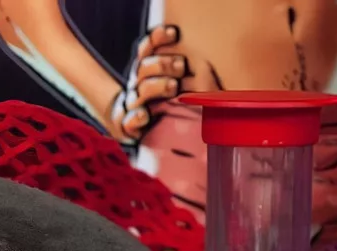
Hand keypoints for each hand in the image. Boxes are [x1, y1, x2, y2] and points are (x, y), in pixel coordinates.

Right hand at [107, 25, 187, 142]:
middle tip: (182, 66)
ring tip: (173, 87)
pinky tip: (145, 115)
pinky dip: (136, 117)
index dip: (158, 38)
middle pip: (143, 68)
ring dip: (156, 86)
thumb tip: (209, 63)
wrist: (145, 131)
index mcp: (149, 70)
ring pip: (140, 91)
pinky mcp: (128, 126)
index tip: (174, 33)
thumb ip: (191, 70)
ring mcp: (133, 105)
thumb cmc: (173, 104)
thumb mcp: (184, 83)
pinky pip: (127, 121)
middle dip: (162, 64)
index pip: (148, 48)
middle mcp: (139, 84)